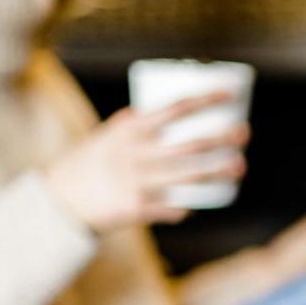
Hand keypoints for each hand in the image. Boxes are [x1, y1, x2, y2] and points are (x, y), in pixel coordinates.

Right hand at [43, 93, 248, 232]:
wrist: (61, 200)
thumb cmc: (91, 162)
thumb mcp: (110, 135)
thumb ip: (138, 125)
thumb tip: (173, 113)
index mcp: (130, 130)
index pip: (175, 109)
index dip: (206, 100)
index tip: (229, 96)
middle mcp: (136, 154)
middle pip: (192, 144)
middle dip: (224, 138)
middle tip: (244, 133)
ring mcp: (138, 182)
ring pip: (191, 176)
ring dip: (221, 172)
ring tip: (240, 167)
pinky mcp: (138, 208)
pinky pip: (176, 207)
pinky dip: (192, 205)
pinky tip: (206, 203)